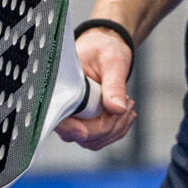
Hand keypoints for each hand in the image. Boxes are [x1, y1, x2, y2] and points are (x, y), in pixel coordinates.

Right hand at [53, 29, 135, 149]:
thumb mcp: (112, 61)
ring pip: (92, 140)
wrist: (106, 47)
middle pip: (79, 133)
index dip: (69, 127)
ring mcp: (74, 117)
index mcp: (60, 86)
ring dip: (115, 129)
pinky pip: (100, 137)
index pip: (58, 116)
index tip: (84, 132)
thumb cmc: (104, 48)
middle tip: (128, 103)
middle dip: (106, 126)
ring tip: (129, 104)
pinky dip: (117, 129)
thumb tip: (118, 109)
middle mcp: (63, 105)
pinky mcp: (85, 122)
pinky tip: (126, 113)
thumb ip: (114, 85)